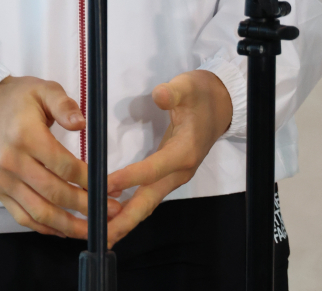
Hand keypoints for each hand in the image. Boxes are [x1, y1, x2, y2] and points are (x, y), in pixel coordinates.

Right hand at [0, 75, 121, 238]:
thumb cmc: (16, 97)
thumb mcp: (43, 89)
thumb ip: (64, 105)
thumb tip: (82, 123)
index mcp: (26, 135)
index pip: (63, 166)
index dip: (88, 179)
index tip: (108, 187)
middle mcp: (12, 162)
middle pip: (55, 192)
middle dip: (86, 205)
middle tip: (111, 211)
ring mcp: (3, 180)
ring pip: (39, 212)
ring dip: (68, 225)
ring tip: (92, 229)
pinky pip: (22, 217)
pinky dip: (45, 227)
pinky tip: (64, 230)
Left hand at [105, 70, 232, 246]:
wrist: (221, 104)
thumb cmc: (202, 94)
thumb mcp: (189, 85)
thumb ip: (173, 92)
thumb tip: (160, 95)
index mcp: (184, 151)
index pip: (153, 169)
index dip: (129, 177)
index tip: (105, 186)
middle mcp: (180, 170)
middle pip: (150, 200)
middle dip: (125, 220)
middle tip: (101, 235)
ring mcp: (175, 176)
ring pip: (148, 203)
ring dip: (125, 220)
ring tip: (100, 236)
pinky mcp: (169, 175)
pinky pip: (148, 196)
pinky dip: (130, 210)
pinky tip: (113, 218)